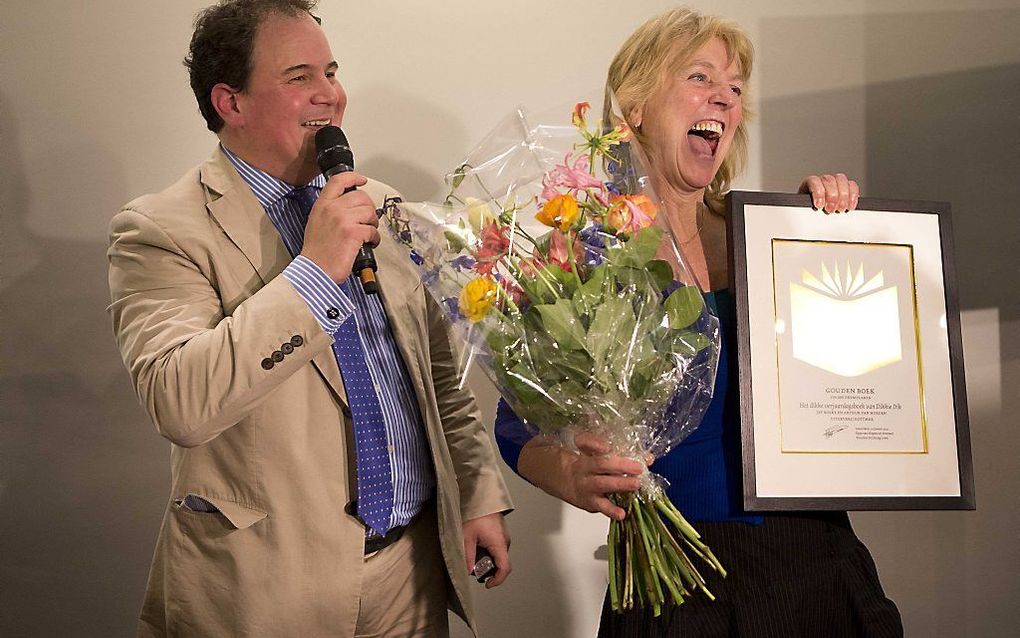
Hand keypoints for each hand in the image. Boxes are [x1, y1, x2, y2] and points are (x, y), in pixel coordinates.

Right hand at [299, 171, 377, 282]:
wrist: (314, 270)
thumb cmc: (317, 252)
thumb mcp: (317, 223)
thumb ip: (330, 210)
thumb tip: (350, 207)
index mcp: (322, 205)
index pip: (338, 181)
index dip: (353, 177)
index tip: (362, 180)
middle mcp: (332, 209)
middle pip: (361, 196)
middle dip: (369, 208)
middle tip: (368, 220)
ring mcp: (343, 219)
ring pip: (369, 211)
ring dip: (373, 223)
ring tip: (368, 233)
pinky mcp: (353, 232)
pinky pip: (373, 229)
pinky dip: (374, 238)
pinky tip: (369, 244)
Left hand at [461, 512, 510, 588]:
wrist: (479, 497)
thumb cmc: (475, 513)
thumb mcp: (466, 536)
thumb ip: (467, 556)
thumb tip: (468, 571)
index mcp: (499, 543)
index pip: (505, 568)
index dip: (498, 580)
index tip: (488, 584)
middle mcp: (504, 541)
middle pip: (500, 563)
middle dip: (487, 568)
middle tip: (472, 565)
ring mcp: (503, 537)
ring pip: (497, 555)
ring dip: (486, 558)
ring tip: (472, 550)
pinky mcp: (500, 533)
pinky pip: (496, 547)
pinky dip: (487, 551)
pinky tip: (476, 544)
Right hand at [519, 433, 644, 521]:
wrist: (551, 480)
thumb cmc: (572, 463)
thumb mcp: (580, 448)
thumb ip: (599, 445)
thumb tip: (633, 452)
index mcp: (579, 453)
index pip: (586, 443)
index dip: (597, 444)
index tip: (608, 446)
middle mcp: (581, 470)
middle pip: (600, 464)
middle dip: (621, 465)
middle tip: (638, 466)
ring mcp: (584, 488)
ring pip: (602, 484)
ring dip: (620, 484)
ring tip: (635, 484)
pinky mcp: (588, 503)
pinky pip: (600, 507)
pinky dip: (611, 511)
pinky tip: (621, 514)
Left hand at [798, 173, 859, 213]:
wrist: (813, 218)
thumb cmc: (808, 215)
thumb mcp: (805, 213)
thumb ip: (806, 212)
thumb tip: (806, 216)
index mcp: (808, 185)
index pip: (813, 181)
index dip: (818, 192)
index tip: (819, 205)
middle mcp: (822, 182)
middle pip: (829, 180)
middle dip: (832, 196)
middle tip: (830, 210)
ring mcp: (834, 183)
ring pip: (841, 180)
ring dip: (843, 196)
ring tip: (840, 210)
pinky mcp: (846, 188)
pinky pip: (852, 185)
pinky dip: (853, 195)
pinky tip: (850, 206)